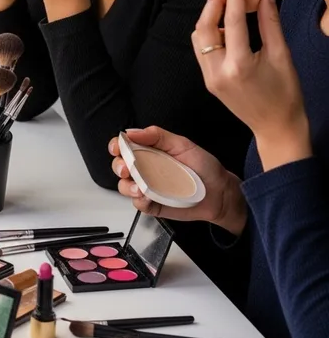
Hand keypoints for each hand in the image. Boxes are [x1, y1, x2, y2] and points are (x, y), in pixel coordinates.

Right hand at [108, 126, 246, 234]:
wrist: (220, 193)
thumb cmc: (204, 167)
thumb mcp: (182, 144)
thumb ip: (157, 135)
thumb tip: (133, 132)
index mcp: (149, 151)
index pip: (125, 146)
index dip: (117, 146)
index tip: (118, 147)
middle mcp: (145, 169)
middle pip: (120, 166)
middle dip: (118, 166)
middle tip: (127, 168)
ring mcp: (148, 187)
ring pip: (124, 186)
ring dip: (127, 186)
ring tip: (139, 187)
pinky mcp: (153, 204)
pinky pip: (138, 204)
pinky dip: (140, 201)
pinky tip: (148, 196)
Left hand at [193, 0, 310, 168]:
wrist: (276, 128)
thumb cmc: (286, 94)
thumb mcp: (282, 55)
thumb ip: (271, 21)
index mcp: (239, 66)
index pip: (232, 21)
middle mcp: (218, 72)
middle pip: (205, 26)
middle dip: (213, 2)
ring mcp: (209, 78)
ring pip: (198, 37)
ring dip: (208, 16)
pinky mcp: (208, 81)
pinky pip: (201, 50)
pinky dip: (209, 32)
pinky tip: (223, 22)